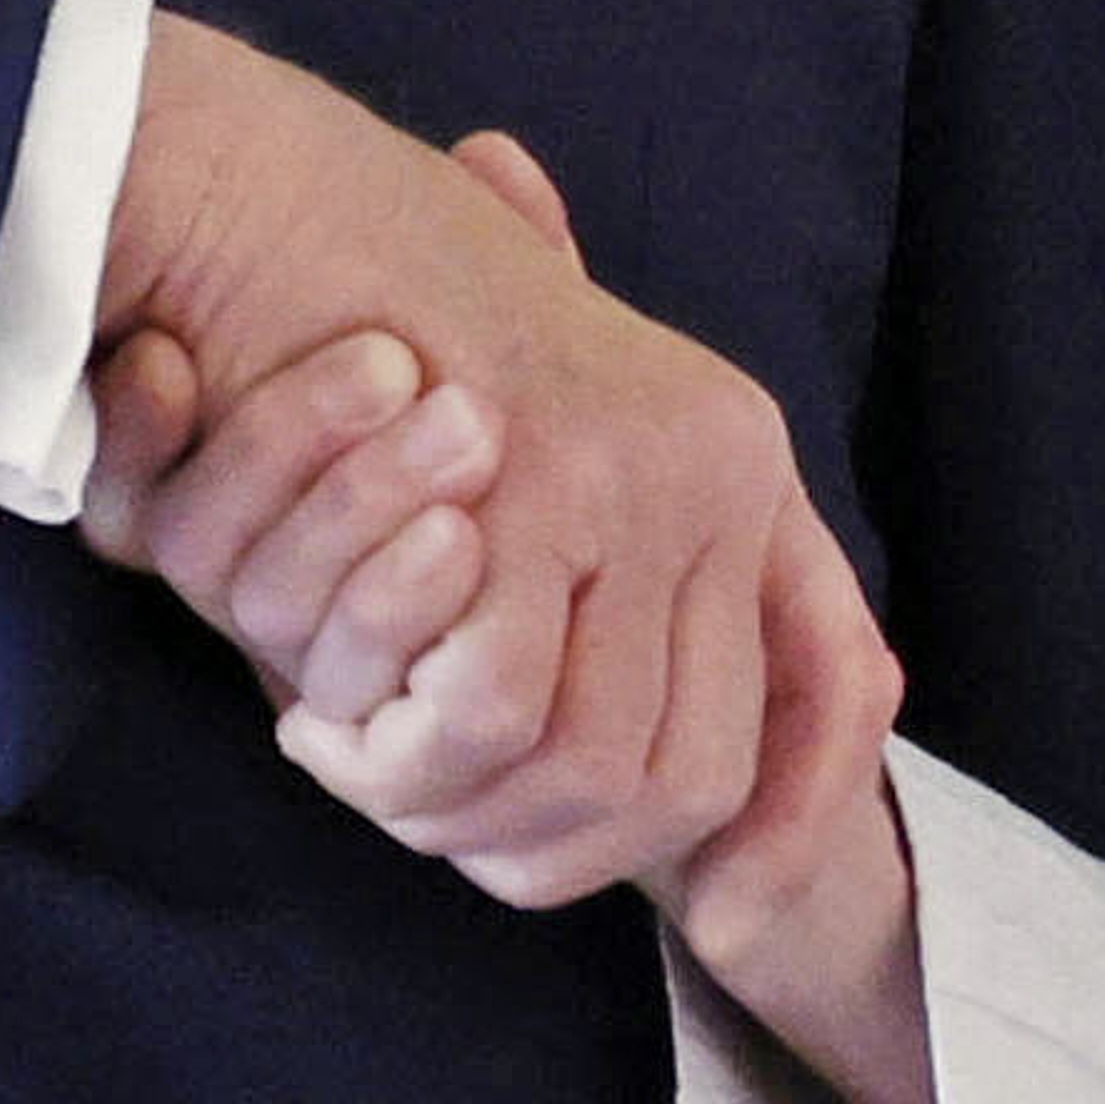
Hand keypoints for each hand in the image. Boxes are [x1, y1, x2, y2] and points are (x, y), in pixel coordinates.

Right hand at [88, 37, 826, 915]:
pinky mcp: (538, 485)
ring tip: (370, 771)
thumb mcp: (536, 430)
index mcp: (738, 455)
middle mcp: (718, 465)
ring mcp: (640, 472)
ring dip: (469, 812)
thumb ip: (618, 561)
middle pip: (695, 773)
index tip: (732, 917)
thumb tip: (726, 808)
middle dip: (564, 853)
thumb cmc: (390, 315)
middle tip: (435, 827)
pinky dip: (415, 759)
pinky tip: (334, 727)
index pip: (835, 685)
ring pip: (597, 763)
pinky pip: (503, 706)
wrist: (269, 186)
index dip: (796, 821)